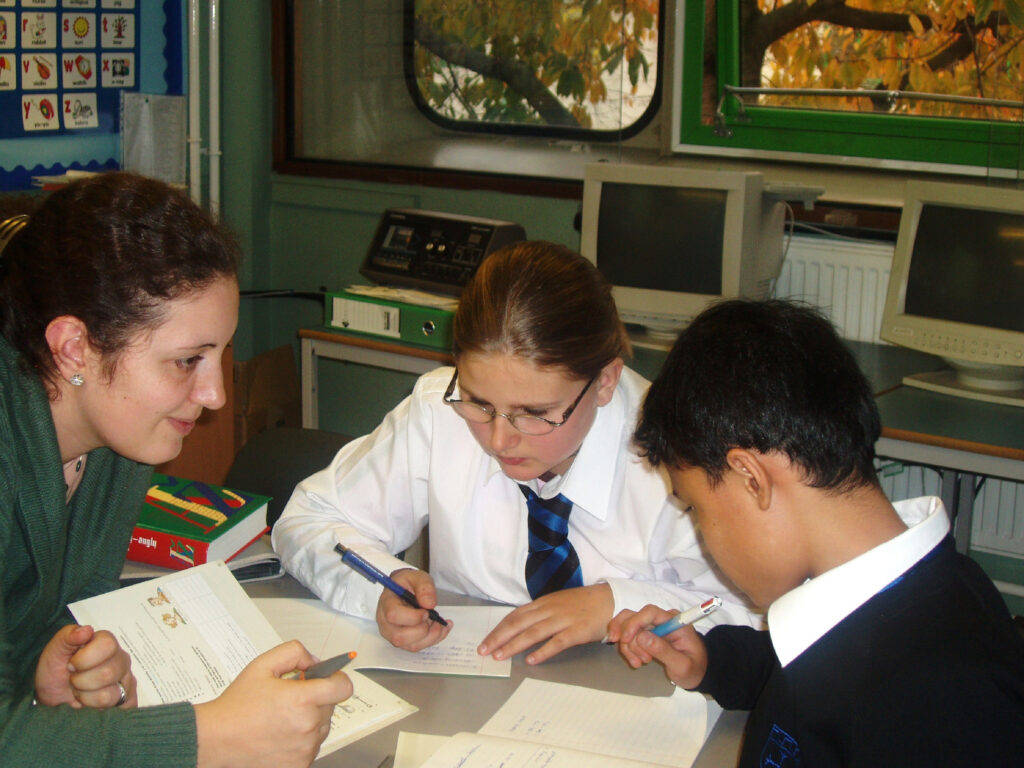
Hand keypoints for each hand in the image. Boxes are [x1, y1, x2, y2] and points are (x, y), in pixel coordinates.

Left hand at [35, 624, 136, 708]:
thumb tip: (87, 630)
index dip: (84, 659)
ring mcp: (127, 681)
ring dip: (86, 698)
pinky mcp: (128, 700)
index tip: (70, 665)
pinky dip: (96, 710)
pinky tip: (91, 703)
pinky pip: (117, 708)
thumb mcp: (53, 652)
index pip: (108, 644)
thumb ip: (67, 636)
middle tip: (74, 680)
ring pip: (109, 694)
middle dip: (81, 681)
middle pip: (108, 672)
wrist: (52, 700)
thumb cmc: (55, 673)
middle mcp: (121, 660)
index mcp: (107, 643)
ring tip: (81, 693)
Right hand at [195, 640, 352, 767]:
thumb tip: (314, 661)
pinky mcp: (300, 764)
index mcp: (302, 699)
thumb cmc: (237, 706)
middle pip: (331, 705)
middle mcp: (307, 725)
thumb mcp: (263, 665)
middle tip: (290, 698)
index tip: (328, 679)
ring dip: (309, 719)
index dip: (337, 679)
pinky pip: (312, 745)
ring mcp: (305, 748)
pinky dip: (301, 739)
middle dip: (316, 698)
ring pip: (322, 726)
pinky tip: (281, 733)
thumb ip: (295, 653)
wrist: (217, 738)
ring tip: (282, 717)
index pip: (343, 687)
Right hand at [375, 568, 451, 650]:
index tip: (426, 611)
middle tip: (433, 617)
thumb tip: (429, 604)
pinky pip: (418, 647)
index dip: (412, 617)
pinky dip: (434, 639)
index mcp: (386, 603)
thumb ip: (424, 587)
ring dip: (431, 636)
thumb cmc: (408, 584)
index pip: (393, 615)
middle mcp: (385, 622)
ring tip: (439, 622)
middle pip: (400, 637)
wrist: (404, 590)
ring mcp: (393, 634)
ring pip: (411, 646)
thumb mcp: (417, 577)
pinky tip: (441, 628)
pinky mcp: (403, 641)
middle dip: (422, 630)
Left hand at [477, 583, 612, 664]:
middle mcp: (549, 610)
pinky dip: (543, 651)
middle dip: (499, 637)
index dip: (498, 629)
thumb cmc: (582, 604)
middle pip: (519, 624)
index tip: (485, 641)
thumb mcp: (556, 604)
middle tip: (484, 651)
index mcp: (542, 604)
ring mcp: (562, 620)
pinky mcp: (576, 631)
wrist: (609, 600)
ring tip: (500, 656)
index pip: (514, 616)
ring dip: (514, 645)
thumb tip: (518, 625)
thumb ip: (539, 613)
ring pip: (533, 633)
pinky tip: (531, 660)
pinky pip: (557, 642)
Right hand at [607, 605, 708, 688]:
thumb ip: (664, 651)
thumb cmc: (693, 667)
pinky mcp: (645, 632)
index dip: (634, 623)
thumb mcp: (683, 665)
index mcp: (674, 621)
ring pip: (626, 626)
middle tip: (640, 660)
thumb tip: (642, 637)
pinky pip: (628, 635)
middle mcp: (661, 619)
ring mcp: (652, 625)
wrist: (697, 670)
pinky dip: (627, 648)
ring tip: (640, 663)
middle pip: (633, 617)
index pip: (650, 612)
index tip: (625, 640)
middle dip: (630, 640)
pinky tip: (636, 661)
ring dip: (628, 646)